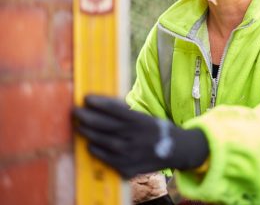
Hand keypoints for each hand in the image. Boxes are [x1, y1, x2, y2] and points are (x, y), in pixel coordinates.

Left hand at [73, 95, 208, 178]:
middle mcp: (134, 137)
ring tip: (80, 126)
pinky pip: (106, 158)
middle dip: (87, 117)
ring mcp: (130, 154)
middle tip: (76, 111)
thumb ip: (127, 114)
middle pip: (104, 125)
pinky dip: (96, 150)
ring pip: (102, 142)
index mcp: (140, 121)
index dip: (98, 103)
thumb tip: (103, 105)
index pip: (114, 110)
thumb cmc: (158, 130)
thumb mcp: (147, 117)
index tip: (86, 98)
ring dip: (87, 133)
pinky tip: (91, 144)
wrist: (177, 151)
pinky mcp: (127, 167)